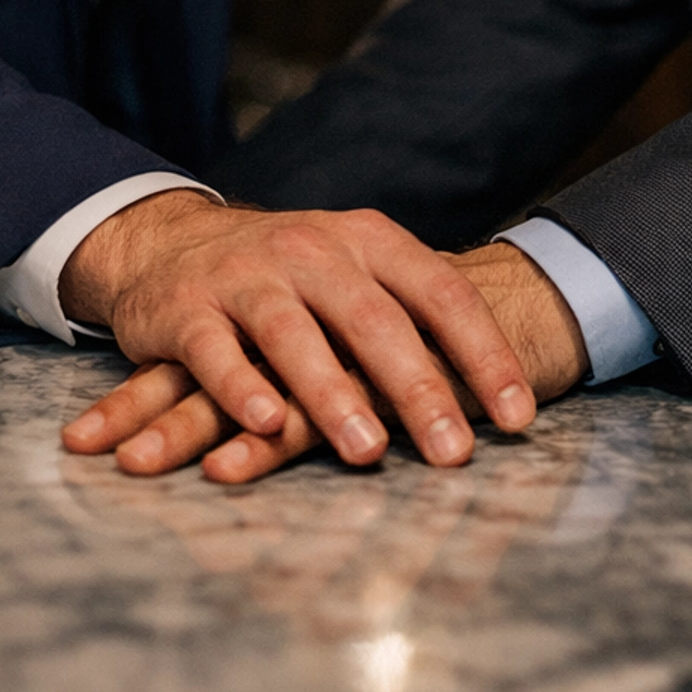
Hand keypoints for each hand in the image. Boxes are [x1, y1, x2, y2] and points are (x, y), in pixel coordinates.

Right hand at [58, 190, 535, 474]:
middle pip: (374, 320)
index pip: (442, 293)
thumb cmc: (291, 277)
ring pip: (294, 335)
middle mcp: (312, 250)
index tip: (520, 415)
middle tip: (454, 451)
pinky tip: (266, 423)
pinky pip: (216, 351)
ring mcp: (247, 276)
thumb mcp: (356, 275)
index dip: (484, 353)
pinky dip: (241, 387)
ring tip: (368, 448)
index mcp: (368, 241)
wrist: (170, 242)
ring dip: (333, 394)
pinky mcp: (186, 309)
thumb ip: (413, 322)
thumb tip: (502, 395)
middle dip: (419, 388)